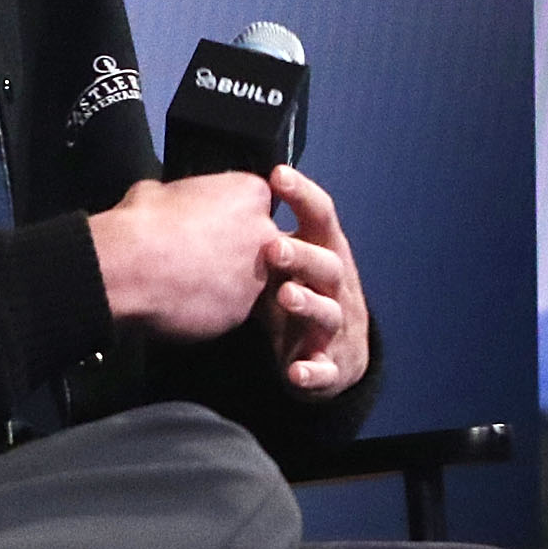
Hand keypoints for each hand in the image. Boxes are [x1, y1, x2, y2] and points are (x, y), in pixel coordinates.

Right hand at [89, 172, 279, 340]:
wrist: (132, 265)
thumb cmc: (145, 218)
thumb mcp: (162, 189)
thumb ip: (185, 198)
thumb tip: (172, 205)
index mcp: (251, 194)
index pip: (254, 201)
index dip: (229, 212)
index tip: (206, 220)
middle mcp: (266, 235)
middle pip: (260, 242)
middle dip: (235, 249)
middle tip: (199, 253)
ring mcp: (257, 278)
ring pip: (247, 280)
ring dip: (225, 282)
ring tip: (186, 282)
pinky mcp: (241, 314)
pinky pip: (230, 309)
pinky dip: (210, 308)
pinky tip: (182, 302)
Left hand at [264, 165, 370, 396]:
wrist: (335, 358)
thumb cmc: (301, 294)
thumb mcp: (285, 265)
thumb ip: (261, 238)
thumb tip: (211, 197)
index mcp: (326, 254)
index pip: (321, 218)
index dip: (303, 196)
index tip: (277, 175)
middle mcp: (337, 288)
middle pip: (327, 265)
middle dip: (302, 255)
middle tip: (273, 246)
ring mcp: (336, 328)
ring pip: (328, 313)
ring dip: (307, 303)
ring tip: (286, 296)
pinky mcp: (330, 368)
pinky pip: (324, 372)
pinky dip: (312, 373)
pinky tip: (295, 372)